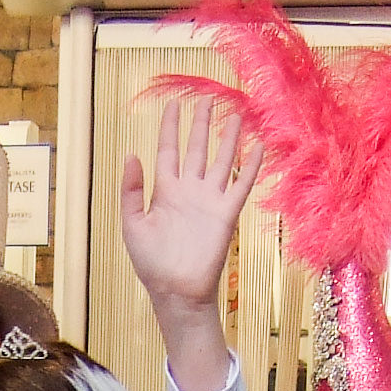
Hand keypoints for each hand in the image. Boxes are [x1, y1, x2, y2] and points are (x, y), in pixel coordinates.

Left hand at [117, 96, 261, 377]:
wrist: (176, 290)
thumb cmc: (151, 263)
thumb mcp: (132, 225)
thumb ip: (131, 191)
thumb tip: (132, 154)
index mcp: (164, 192)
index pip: (168, 151)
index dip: (170, 128)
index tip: (173, 105)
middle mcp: (189, 191)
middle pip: (197, 149)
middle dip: (201, 125)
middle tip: (207, 100)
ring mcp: (209, 200)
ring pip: (222, 161)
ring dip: (228, 139)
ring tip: (234, 115)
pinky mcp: (226, 213)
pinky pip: (242, 185)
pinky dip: (251, 166)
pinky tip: (258, 147)